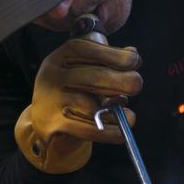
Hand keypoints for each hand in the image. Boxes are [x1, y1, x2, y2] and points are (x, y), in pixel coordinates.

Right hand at [14, 37, 141, 172]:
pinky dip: (111, 132)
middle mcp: (53, 76)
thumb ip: (108, 61)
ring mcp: (51, 100)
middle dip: (122, 81)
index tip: (134, 62)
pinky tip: (122, 132)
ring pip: (93, 108)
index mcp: (62, 56)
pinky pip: (89, 129)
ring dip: (117, 114)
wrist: (47, 119)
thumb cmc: (75, 89)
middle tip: (136, 85)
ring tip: (130, 117)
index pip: (89, 51)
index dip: (115, 56)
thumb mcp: (86, 69)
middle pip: (94, 78)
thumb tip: (133, 54)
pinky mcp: (54, 124)